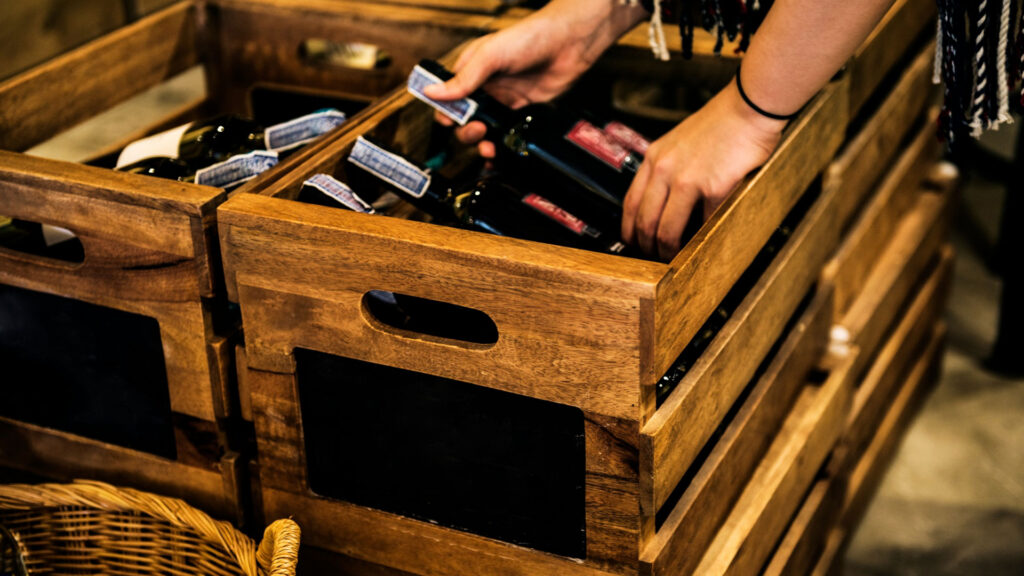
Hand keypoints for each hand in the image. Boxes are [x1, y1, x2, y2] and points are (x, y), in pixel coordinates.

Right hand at [422, 0, 647, 156]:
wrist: (569, 44)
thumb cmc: (529, 38)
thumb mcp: (490, 56)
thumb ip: (463, 79)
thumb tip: (432, 93)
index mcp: (470, 71)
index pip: (448, 98)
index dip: (446, 113)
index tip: (451, 122)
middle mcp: (485, 88)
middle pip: (464, 120)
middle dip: (466, 131)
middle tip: (478, 130)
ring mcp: (503, 101)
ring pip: (484, 131)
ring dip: (481, 143)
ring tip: (488, 146)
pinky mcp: (521, 113)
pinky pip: (505, 134)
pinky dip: (500, 147)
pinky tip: (499, 154)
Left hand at [621, 79, 786, 259]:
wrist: (748, 107)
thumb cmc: (721, 123)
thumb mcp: (678, 142)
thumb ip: (666, 168)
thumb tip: (661, 202)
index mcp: (654, 157)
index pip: (630, 203)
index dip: (629, 229)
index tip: (633, 242)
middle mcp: (664, 169)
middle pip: (645, 221)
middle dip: (647, 247)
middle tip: (652, 258)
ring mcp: (687, 179)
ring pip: (667, 229)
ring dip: (668, 250)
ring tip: (674, 258)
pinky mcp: (713, 187)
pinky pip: (703, 222)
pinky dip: (702, 237)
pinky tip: (702, 243)